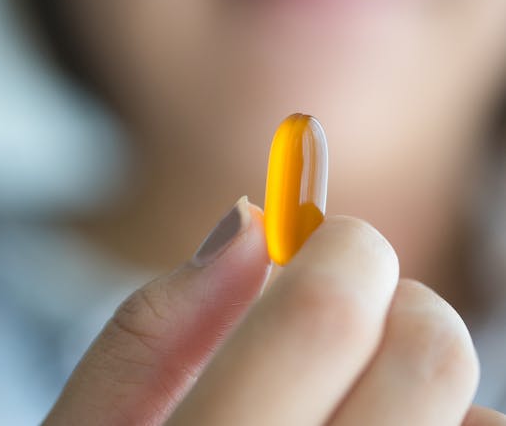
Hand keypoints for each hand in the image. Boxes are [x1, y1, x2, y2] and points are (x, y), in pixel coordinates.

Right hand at [44, 198, 505, 424]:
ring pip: (480, 423)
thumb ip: (154, 325)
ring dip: (424, 382)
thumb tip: (247, 222)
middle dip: (399, 301)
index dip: (340, 248)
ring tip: (351, 399)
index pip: (319, 317)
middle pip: (426, 361)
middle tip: (348, 308)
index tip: (328, 240)